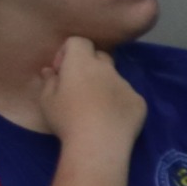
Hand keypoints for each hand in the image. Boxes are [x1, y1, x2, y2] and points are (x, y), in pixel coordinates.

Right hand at [36, 38, 146, 158]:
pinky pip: (127, 96)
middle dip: (88, 66)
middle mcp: (107, 69)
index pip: (78, 42)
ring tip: (94, 110)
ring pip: (114, 78)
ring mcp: (126, 85)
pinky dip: (118, 103)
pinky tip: (111, 121)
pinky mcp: (139, 102)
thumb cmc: (67, 119)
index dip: (68, 52)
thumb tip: (51, 71)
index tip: (61, 71)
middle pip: (99, 57)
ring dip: (104, 86)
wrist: (99, 144)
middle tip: (78, 88)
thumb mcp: (47, 100)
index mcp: (83, 63)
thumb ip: (49, 81)